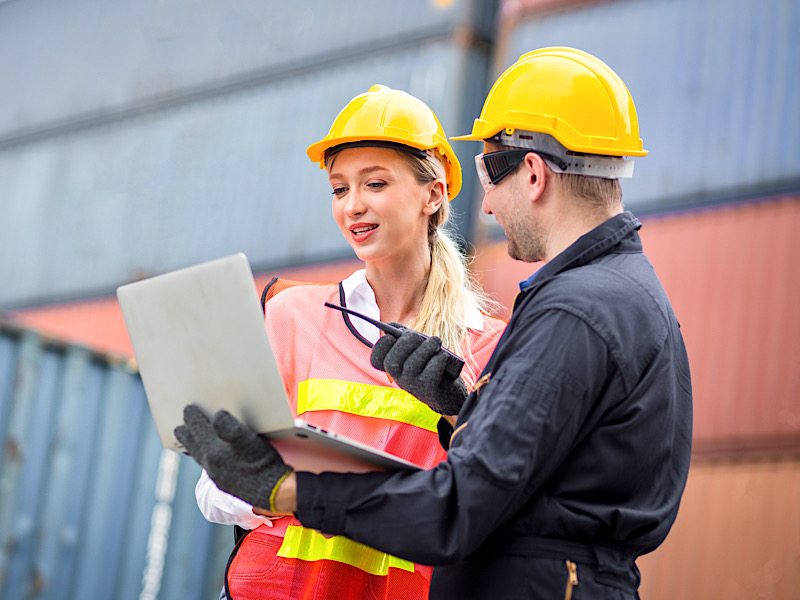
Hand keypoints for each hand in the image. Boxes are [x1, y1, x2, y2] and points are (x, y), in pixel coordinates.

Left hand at [175, 405, 292, 510]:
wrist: (272, 491)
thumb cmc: (261, 462)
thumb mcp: (247, 439)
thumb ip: (228, 426)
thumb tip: (216, 416)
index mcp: (213, 451)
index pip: (198, 429)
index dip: (192, 417)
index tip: (188, 408)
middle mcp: (210, 464)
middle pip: (192, 446)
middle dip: (185, 435)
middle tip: (178, 427)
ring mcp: (217, 475)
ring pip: (199, 457)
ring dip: (192, 447)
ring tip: (188, 442)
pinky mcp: (225, 483)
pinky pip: (207, 466)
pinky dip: (202, 457)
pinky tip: (208, 458)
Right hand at [370, 325, 467, 415]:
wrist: (448, 390)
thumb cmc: (429, 362)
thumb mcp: (415, 348)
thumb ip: (402, 336)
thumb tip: (392, 326)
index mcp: (394, 366)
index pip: (376, 360)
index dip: (380, 347)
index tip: (390, 337)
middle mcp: (399, 378)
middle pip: (392, 362)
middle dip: (404, 344)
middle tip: (416, 336)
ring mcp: (413, 385)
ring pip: (412, 365)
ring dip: (426, 348)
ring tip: (435, 341)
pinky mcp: (429, 389)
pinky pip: (431, 372)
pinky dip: (438, 359)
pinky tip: (442, 355)